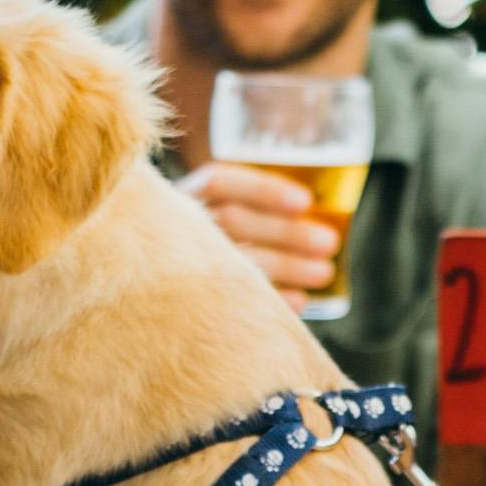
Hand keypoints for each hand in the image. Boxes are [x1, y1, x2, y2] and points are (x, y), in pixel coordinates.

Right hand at [181, 164, 340, 310]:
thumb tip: (316, 219)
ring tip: (324, 273)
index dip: (262, 189)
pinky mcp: (183, 302)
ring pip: (235, 261)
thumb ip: (250, 217)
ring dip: (287, 266)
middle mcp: (169, 229)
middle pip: (232, 221)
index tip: (305, 201)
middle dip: (285, 232)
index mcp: (178, 200)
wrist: (156, 301)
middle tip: (329, 243)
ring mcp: (171, 267)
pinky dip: (271, 298)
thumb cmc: (202, 253)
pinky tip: (300, 301)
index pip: (217, 183)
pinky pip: (232, 301)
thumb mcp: (212, 224)